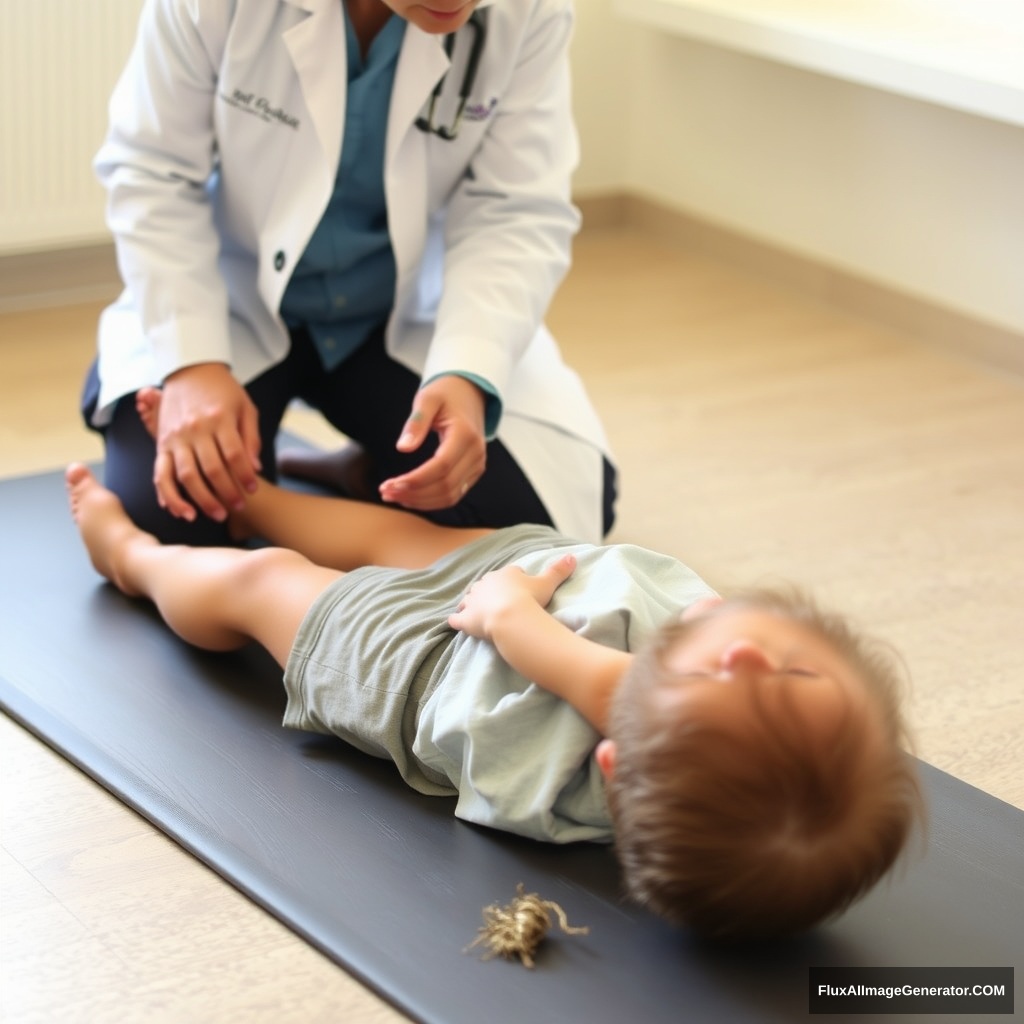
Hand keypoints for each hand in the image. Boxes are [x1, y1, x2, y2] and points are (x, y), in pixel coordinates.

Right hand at [153, 363, 260, 521]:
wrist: (190, 369)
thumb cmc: (224, 390)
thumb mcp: (245, 407)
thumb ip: (251, 437)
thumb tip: (254, 468)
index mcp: (218, 419)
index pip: (234, 454)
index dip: (244, 475)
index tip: (253, 489)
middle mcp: (195, 429)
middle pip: (212, 469)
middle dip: (228, 493)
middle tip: (239, 507)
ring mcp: (175, 438)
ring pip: (186, 476)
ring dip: (201, 500)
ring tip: (217, 514)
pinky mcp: (161, 444)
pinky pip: (160, 475)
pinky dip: (169, 496)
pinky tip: (182, 512)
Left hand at [378, 375, 486, 510]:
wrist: (469, 394)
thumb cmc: (446, 394)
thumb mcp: (427, 398)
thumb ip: (416, 421)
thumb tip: (403, 448)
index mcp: (465, 434)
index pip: (441, 466)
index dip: (416, 480)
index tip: (390, 484)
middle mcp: (476, 453)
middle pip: (445, 485)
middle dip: (413, 493)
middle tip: (385, 492)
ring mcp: (477, 465)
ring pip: (450, 495)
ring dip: (421, 501)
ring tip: (394, 496)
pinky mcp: (473, 472)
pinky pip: (454, 494)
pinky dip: (432, 501)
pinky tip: (410, 497)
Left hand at [448, 553, 576, 639]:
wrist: (511, 617)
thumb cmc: (529, 599)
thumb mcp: (547, 583)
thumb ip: (558, 570)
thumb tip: (573, 556)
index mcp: (504, 574)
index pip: (509, 574)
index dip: (514, 581)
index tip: (520, 589)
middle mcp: (485, 584)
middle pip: (485, 585)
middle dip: (490, 592)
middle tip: (498, 602)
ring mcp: (473, 601)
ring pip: (469, 599)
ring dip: (471, 604)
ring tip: (478, 612)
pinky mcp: (465, 618)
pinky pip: (456, 618)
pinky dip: (456, 620)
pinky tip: (455, 623)